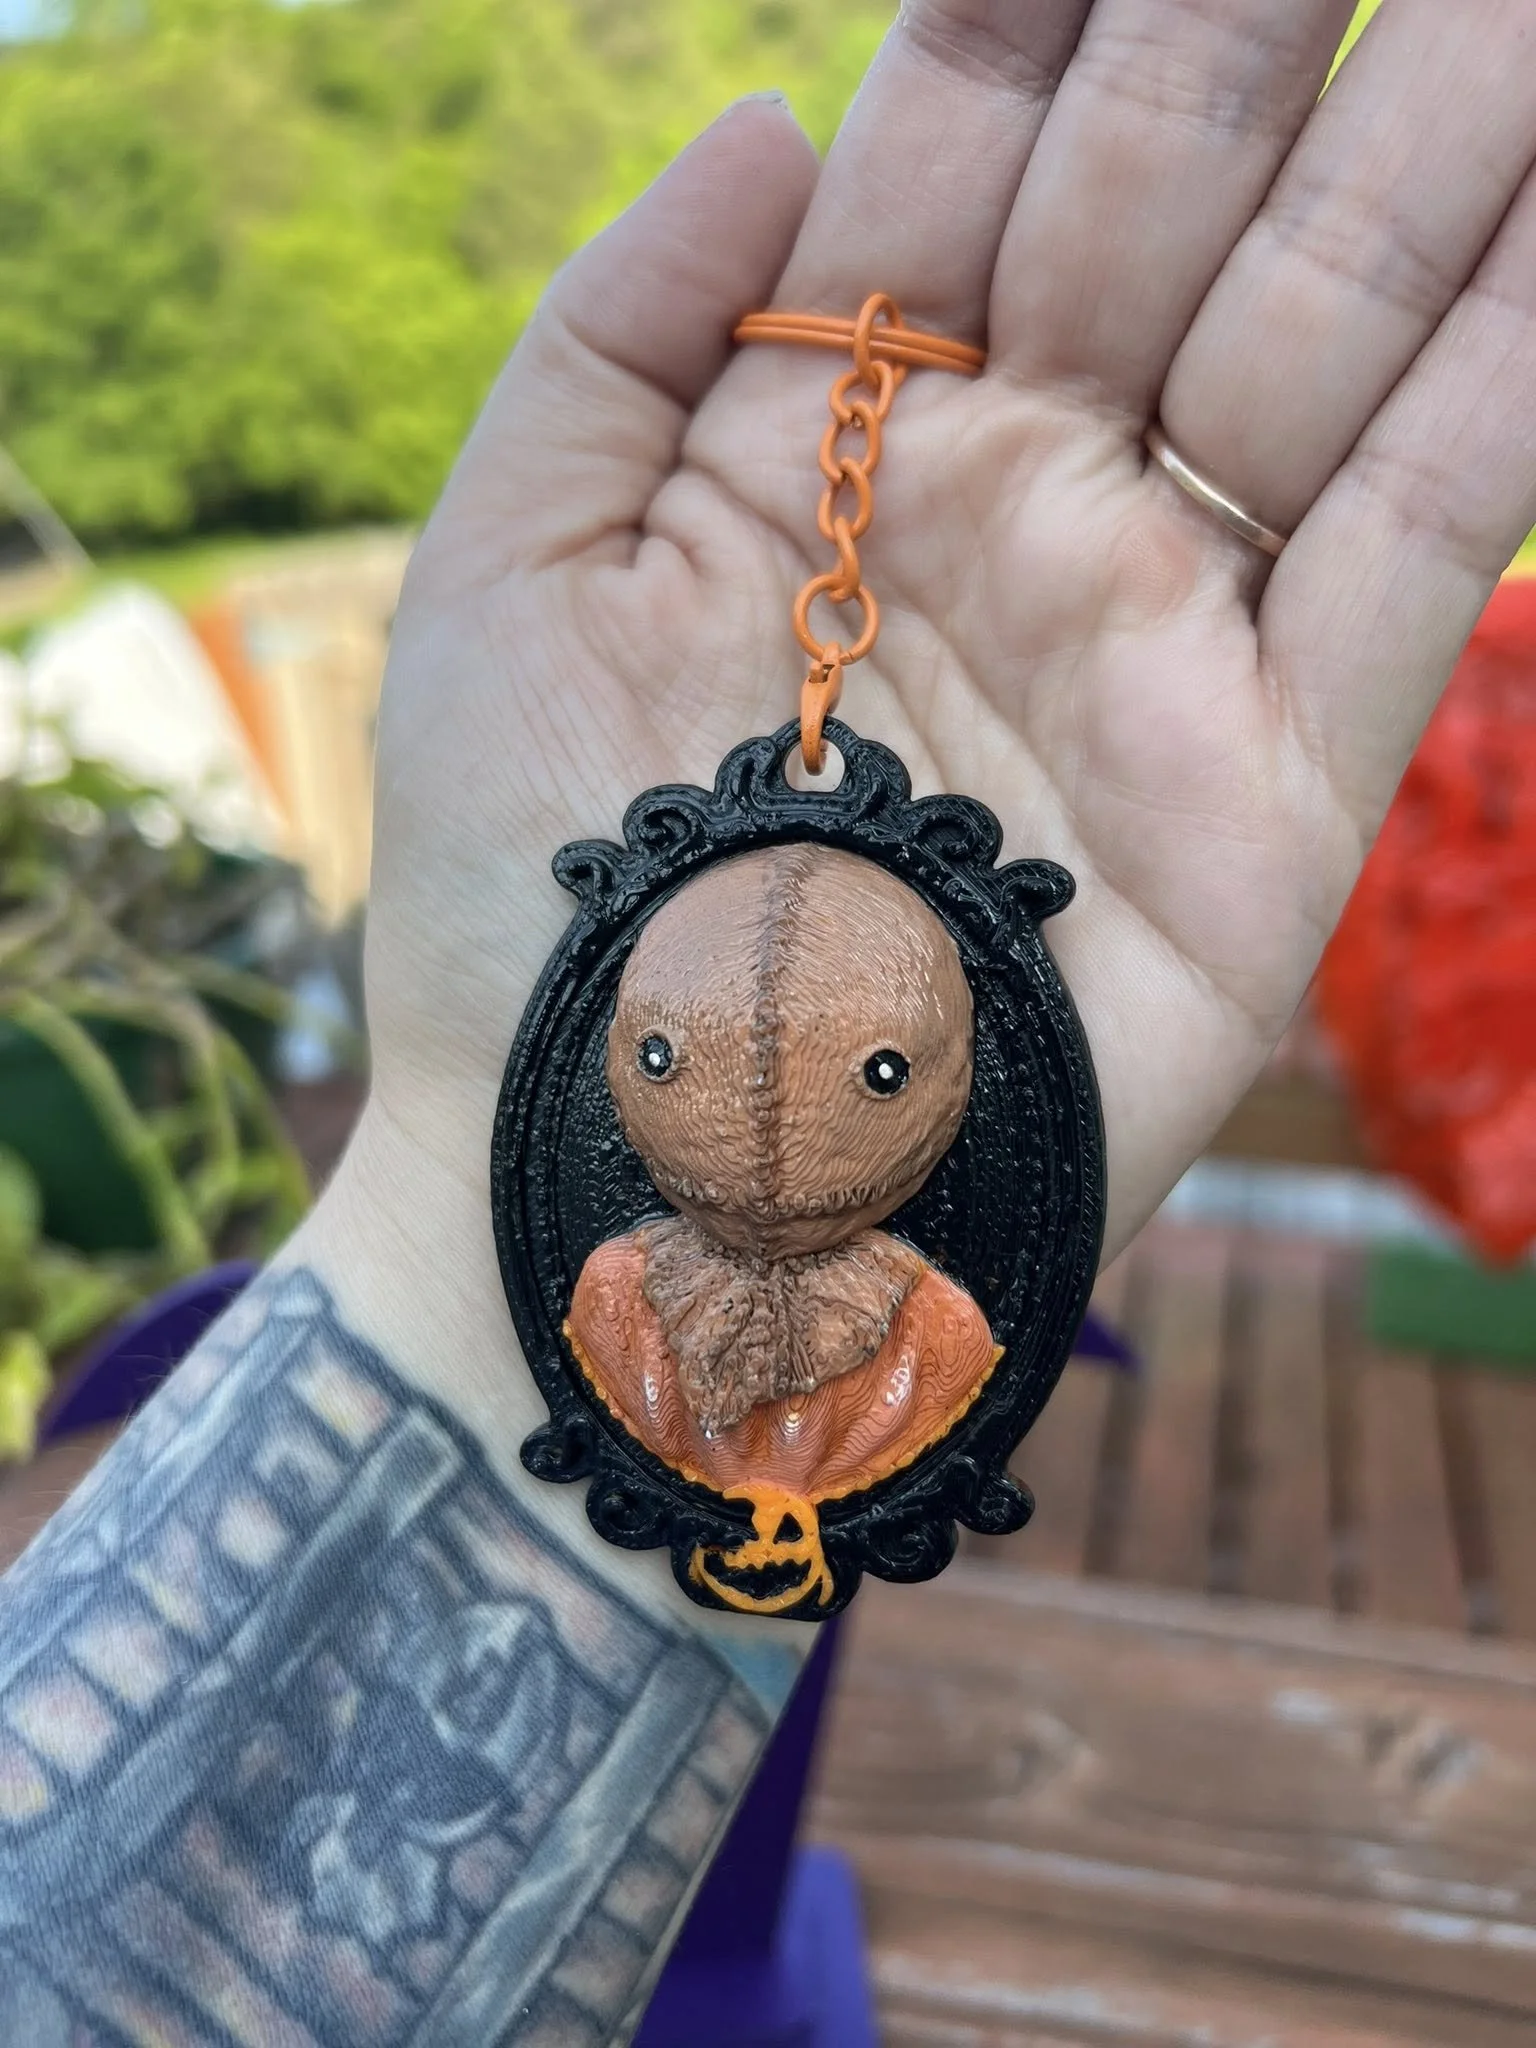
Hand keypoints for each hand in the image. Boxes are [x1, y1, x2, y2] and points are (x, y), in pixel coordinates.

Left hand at [346, 1, 1535, 1324]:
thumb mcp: (503, 581)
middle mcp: (1019, 506)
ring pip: (1334, 333)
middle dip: (1262, 23)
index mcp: (836, 438)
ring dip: (1441, 145)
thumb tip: (760, 114)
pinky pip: (1431, 539)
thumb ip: (613, 335)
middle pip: (1174, 197)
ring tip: (1516, 2)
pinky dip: (1518, 369)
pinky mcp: (1275, 787)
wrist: (635, 1178)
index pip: (965, 142)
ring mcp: (1159, 634)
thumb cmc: (526, 899)